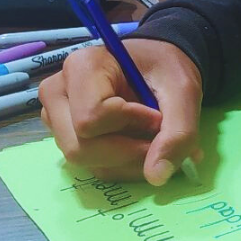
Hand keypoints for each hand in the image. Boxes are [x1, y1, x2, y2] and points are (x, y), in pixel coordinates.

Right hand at [39, 38, 202, 185]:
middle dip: (128, 152)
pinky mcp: (66, 136)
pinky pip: (90, 165)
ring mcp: (56, 117)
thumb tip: (156, 177)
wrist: (157, 64)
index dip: (131, 125)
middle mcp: (58, 92)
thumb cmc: (164, 68)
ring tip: (154, 140)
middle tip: (160, 137)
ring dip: (128, 161)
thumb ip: (178, 131)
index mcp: (81, 67)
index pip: (92, 119)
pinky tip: (141, 145)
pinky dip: (123, 164)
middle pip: (80, 147)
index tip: (158, 117)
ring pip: (85, 161)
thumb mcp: (183, 90)